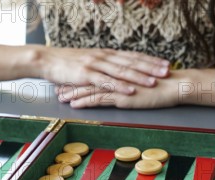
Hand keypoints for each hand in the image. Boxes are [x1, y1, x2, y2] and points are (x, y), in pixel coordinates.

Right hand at [37, 46, 169, 94]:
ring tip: (155, 81)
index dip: (150, 60)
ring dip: (139, 76)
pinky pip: (106, 81)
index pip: (132, 56)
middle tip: (168, 72)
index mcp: (106, 54)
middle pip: (132, 62)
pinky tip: (131, 90)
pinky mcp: (86, 74)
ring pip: (122, 71)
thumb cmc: (66, 63)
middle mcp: (104, 57)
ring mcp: (95, 65)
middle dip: (151, 67)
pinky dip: (120, 86)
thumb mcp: (88, 62)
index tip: (165, 63)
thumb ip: (103, 66)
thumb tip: (117, 72)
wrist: (46, 59)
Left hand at [55, 75, 178, 108]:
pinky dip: (85, 101)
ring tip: (61, 98)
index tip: (69, 81)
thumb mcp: (142, 83)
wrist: (174, 86)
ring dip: (74, 93)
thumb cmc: (162, 86)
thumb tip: (124, 86)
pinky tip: (74, 104)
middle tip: (58, 89)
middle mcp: (116, 76)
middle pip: (89, 79)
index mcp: (120, 71)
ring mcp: (118, 86)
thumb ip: (131, 82)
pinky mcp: (121, 96)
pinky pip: (99, 98)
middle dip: (72, 85)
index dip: (82, 77)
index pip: (97, 73)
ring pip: (90, 88)